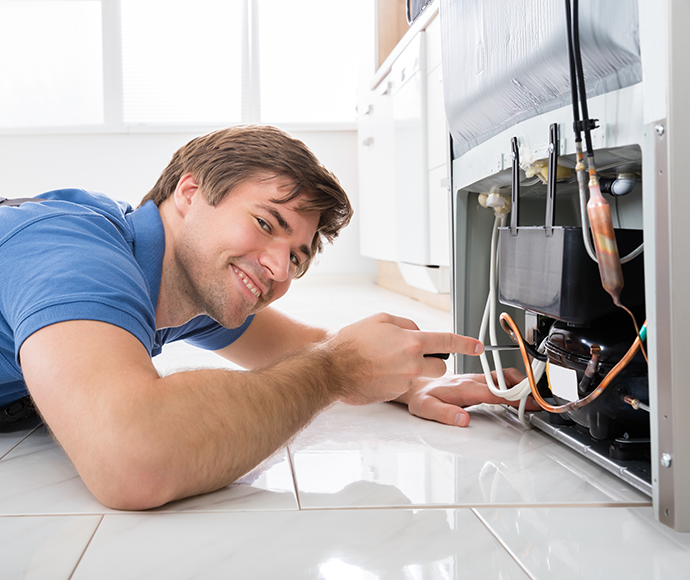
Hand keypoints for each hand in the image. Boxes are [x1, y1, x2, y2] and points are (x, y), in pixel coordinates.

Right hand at [326, 313, 482, 405]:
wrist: (332, 367)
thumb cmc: (353, 342)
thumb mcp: (382, 320)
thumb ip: (406, 325)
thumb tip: (419, 332)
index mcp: (411, 341)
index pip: (447, 341)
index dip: (466, 343)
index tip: (478, 346)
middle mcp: (411, 363)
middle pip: (441, 365)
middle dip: (432, 360)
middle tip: (412, 354)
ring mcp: (404, 381)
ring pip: (423, 376)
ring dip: (415, 370)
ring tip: (391, 363)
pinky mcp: (395, 394)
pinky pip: (406, 385)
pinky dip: (398, 378)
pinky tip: (380, 372)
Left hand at [397, 368, 538, 426]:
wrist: (414, 385)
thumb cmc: (420, 397)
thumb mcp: (426, 409)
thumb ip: (445, 414)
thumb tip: (463, 419)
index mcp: (463, 387)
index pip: (494, 392)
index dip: (512, 397)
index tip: (528, 402)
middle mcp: (472, 380)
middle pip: (504, 380)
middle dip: (524, 388)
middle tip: (540, 400)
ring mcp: (475, 378)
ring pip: (504, 376)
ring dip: (521, 383)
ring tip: (537, 396)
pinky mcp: (477, 380)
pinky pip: (499, 378)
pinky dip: (514, 382)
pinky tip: (522, 391)